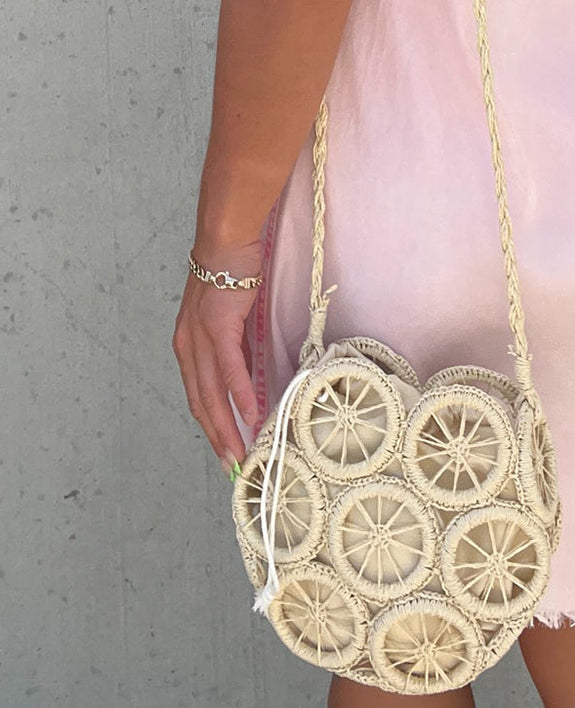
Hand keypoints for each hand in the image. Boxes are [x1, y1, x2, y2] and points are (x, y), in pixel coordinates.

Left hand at [172, 238, 265, 476]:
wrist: (227, 242)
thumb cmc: (230, 275)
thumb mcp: (229, 320)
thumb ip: (234, 350)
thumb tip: (249, 380)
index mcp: (188, 346)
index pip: (197, 396)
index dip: (210, 426)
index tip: (225, 450)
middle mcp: (188, 346)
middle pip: (201, 402)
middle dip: (217, 437)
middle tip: (233, 465)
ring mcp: (201, 337)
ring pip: (212, 392)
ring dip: (228, 425)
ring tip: (242, 450)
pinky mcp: (219, 326)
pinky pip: (230, 368)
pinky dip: (241, 393)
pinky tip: (252, 413)